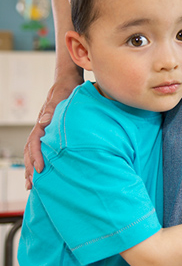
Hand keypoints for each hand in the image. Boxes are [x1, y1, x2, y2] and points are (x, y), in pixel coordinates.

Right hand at [24, 74, 82, 189]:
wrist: (68, 80)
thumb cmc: (66, 88)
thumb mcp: (60, 96)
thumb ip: (52, 109)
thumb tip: (42, 122)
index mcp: (42, 122)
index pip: (34, 142)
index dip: (36, 157)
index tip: (40, 170)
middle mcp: (41, 127)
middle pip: (30, 150)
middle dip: (30, 168)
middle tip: (31, 185)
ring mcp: (45, 130)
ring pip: (33, 151)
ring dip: (32, 166)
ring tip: (32, 183)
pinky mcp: (51, 131)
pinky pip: (42, 147)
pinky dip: (39, 159)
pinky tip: (44, 168)